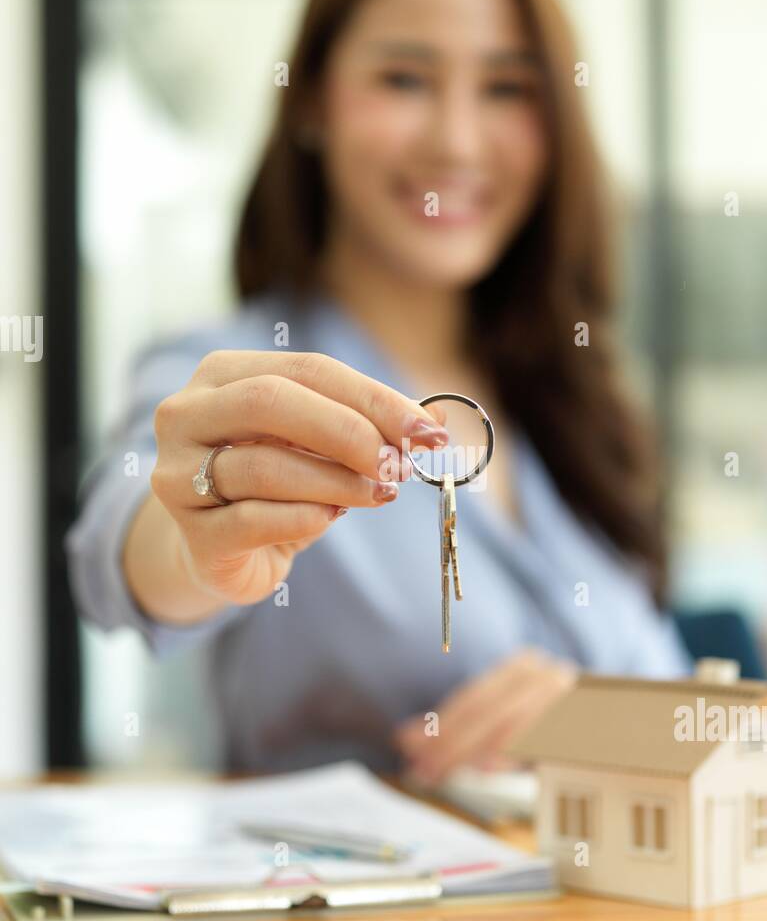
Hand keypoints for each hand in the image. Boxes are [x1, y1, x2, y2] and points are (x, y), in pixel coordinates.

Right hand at [149, 349, 448, 605]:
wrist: (219, 550)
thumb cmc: (275, 484)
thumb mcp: (318, 444)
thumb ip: (365, 425)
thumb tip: (435, 420)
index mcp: (222, 375)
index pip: (307, 371)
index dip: (372, 398)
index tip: (427, 430)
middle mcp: (186, 414)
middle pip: (271, 403)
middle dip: (349, 432)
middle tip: (399, 462)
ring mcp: (178, 474)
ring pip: (264, 466)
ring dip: (337, 481)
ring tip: (380, 494)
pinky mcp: (192, 533)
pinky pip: (253, 519)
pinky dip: (305, 517)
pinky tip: (332, 517)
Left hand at [393, 647, 578, 784]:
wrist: (622, 721)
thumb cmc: (551, 727)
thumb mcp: (502, 725)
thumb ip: (458, 730)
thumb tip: (403, 739)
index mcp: (521, 668)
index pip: (472, 699)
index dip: (438, 725)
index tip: (407, 749)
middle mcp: (544, 674)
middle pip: (486, 711)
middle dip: (449, 745)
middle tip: (422, 773)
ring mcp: (567, 694)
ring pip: (509, 721)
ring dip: (473, 750)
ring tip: (447, 772)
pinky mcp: (585, 719)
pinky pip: (544, 734)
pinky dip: (515, 749)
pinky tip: (491, 766)